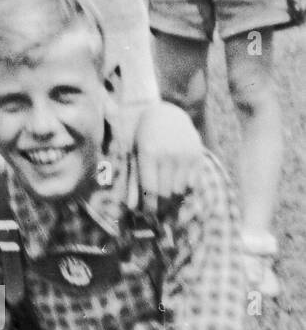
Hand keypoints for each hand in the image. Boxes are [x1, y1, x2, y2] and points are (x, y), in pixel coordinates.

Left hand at [132, 99, 203, 214]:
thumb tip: (131, 206)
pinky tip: (176, 193)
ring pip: (181, 191)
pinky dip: (184, 192)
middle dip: (160, 208)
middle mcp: (169, 154)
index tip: (145, 215)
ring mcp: (186, 155)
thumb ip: (132, 179)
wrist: (167, 114)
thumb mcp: (132, 153)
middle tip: (155, 216)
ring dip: (172, 202)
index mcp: (149, 152)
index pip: (150, 189)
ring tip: (165, 206)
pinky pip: (193, 184)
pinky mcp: (198, 156)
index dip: (148, 206)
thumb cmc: (142, 136)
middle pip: (167, 193)